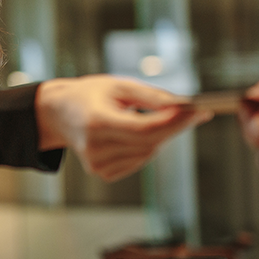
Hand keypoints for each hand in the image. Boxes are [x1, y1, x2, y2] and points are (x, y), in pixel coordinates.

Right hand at [36, 76, 209, 181]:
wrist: (59, 113)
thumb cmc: (90, 95)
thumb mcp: (119, 86)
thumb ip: (152, 96)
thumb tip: (185, 106)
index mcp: (96, 122)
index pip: (144, 129)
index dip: (174, 122)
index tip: (198, 111)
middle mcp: (95, 147)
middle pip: (150, 142)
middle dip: (175, 127)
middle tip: (193, 112)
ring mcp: (97, 164)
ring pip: (148, 152)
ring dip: (158, 136)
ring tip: (143, 117)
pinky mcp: (102, 173)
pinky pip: (139, 161)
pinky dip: (145, 147)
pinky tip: (131, 134)